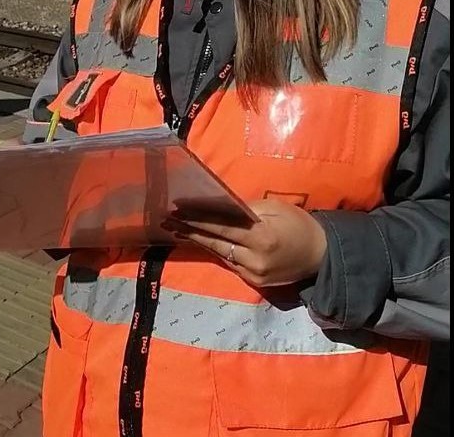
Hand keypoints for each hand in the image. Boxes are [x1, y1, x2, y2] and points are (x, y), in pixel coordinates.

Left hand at [162, 199, 326, 287]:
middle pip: (216, 242)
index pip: (222, 226)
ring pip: (220, 254)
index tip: (178, 210)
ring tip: (177, 230)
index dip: (199, 218)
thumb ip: (247, 209)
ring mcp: (254, 274)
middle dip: (190, 230)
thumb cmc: (299, 224)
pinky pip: (230, 264)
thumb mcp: (275, 208)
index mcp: (262, 236)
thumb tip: (220, 206)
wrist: (320, 255)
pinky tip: (200, 242)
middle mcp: (255, 258)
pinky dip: (216, 251)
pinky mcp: (254, 282)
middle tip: (168, 221)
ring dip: (198, 241)